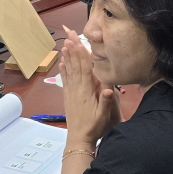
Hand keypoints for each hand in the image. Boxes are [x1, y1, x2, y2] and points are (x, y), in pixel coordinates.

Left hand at [59, 26, 120, 147]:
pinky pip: (65, 79)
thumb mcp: (103, 116)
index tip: (78, 40)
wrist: (79, 139)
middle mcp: (76, 89)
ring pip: (69, 70)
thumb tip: (110, 88)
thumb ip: (106, 102)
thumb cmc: (94, 127)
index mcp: (86, 91)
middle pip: (74, 65)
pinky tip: (62, 61)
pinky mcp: (68, 96)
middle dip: (73, 48)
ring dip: (67, 55)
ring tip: (65, 42)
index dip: (81, 53)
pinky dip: (64, 68)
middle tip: (70, 33)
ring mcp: (71, 92)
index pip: (83, 68)